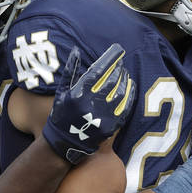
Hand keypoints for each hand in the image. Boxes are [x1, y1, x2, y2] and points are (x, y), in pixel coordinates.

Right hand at [42, 44, 133, 163]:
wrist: (65, 142)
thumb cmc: (62, 113)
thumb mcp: (61, 91)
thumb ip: (69, 70)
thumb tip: (76, 50)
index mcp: (78, 94)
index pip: (98, 71)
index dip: (110, 58)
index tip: (118, 50)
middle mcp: (91, 105)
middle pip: (111, 81)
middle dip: (118, 68)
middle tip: (120, 61)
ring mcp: (103, 117)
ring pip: (120, 93)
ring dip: (124, 80)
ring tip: (124, 72)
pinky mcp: (111, 127)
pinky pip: (125, 107)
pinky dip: (129, 95)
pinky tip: (130, 86)